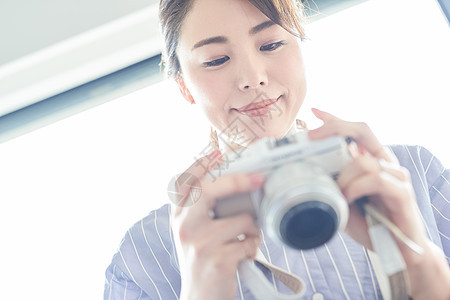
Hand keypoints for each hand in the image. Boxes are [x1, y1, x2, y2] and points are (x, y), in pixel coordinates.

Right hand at [171, 151, 263, 299]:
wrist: (200, 298)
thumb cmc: (202, 261)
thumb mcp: (193, 232)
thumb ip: (204, 209)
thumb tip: (236, 183)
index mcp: (178, 216)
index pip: (185, 181)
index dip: (202, 163)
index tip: (218, 152)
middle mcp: (184, 226)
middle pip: (210, 189)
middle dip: (238, 180)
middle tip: (259, 178)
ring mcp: (200, 242)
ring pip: (241, 219)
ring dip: (252, 229)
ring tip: (245, 240)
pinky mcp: (217, 259)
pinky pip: (250, 242)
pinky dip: (253, 247)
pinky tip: (244, 255)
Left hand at [308, 108, 449, 299]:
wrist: (397, 249)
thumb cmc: (369, 222)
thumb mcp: (342, 200)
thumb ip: (331, 186)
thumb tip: (303, 176)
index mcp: (370, 160)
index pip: (354, 130)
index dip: (334, 119)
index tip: (314, 112)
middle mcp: (384, 162)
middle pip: (362, 130)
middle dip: (335, 128)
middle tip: (312, 137)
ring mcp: (395, 175)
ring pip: (364, 159)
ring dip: (343, 176)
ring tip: (337, 193)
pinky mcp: (402, 192)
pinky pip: (376, 179)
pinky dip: (356, 187)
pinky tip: (347, 199)